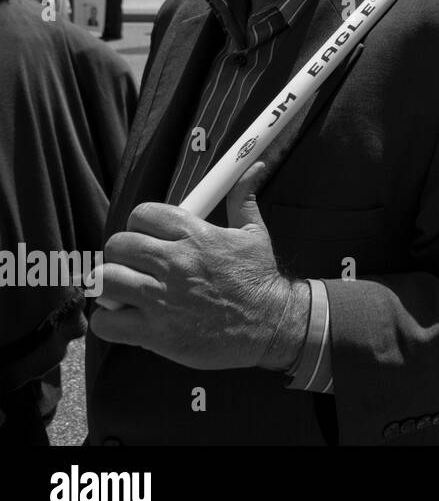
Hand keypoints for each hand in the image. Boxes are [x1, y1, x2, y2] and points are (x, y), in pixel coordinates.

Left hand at [90, 162, 308, 370]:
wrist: (272, 325)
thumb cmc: (260, 279)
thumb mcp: (254, 233)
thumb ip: (243, 198)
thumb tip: (253, 167)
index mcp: (195, 236)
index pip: (142, 214)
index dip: (139, 225)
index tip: (147, 238)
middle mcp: (176, 263)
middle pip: (117, 245)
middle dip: (121, 255)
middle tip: (134, 266)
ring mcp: (163, 299)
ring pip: (104, 280)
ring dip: (109, 286)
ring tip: (125, 292)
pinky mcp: (156, 333)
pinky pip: (106, 322)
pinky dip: (109, 322)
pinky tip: (126, 319)